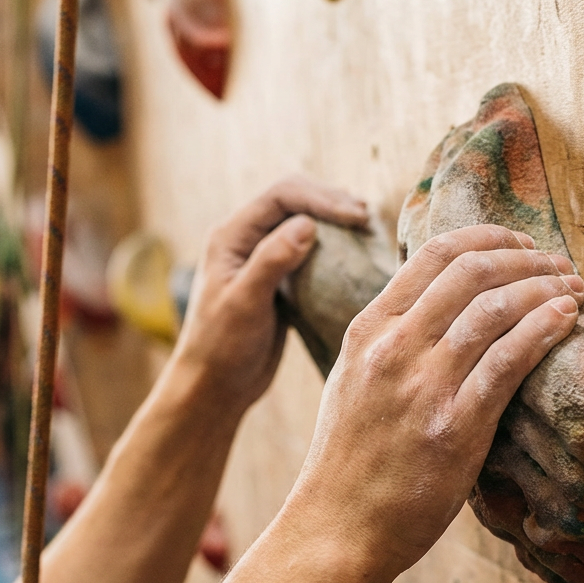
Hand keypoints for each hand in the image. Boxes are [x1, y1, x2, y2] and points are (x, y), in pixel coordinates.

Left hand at [172, 176, 368, 414]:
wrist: (216, 386)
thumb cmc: (222, 347)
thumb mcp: (245, 303)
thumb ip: (272, 261)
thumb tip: (307, 225)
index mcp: (231, 236)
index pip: (281, 196)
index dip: (321, 198)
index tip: (355, 217)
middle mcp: (246, 239)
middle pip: (294, 201)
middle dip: (331, 203)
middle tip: (366, 218)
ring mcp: (263, 258)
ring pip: (304, 223)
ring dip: (335, 222)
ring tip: (367, 228)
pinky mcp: (280, 280)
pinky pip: (310, 251)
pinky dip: (334, 247)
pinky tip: (355, 253)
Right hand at [289, 224, 583, 576]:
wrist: (338, 527)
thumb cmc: (350, 459)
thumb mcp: (353, 380)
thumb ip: (392, 339)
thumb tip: (443, 307)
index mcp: (367, 329)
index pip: (433, 254)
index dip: (488, 238)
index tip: (520, 244)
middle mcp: (392, 348)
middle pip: (471, 270)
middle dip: (526, 258)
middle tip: (558, 265)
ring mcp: (423, 386)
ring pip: (495, 308)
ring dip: (545, 289)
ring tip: (573, 291)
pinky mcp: (454, 426)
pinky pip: (509, 360)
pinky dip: (544, 329)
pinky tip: (566, 320)